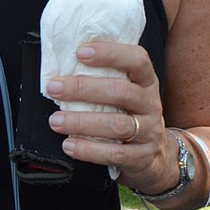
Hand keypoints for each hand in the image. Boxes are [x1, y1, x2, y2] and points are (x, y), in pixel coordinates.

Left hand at [45, 39, 173, 190]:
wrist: (156, 156)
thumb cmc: (128, 115)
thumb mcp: (125, 92)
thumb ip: (103, 78)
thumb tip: (62, 65)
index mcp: (146, 82)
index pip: (137, 60)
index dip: (110, 53)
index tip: (80, 52)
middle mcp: (151, 104)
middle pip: (121, 92)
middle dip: (83, 88)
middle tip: (54, 88)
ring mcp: (149, 132)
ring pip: (117, 125)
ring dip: (81, 122)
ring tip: (55, 121)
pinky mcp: (142, 157)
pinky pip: (115, 154)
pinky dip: (89, 150)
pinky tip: (69, 145)